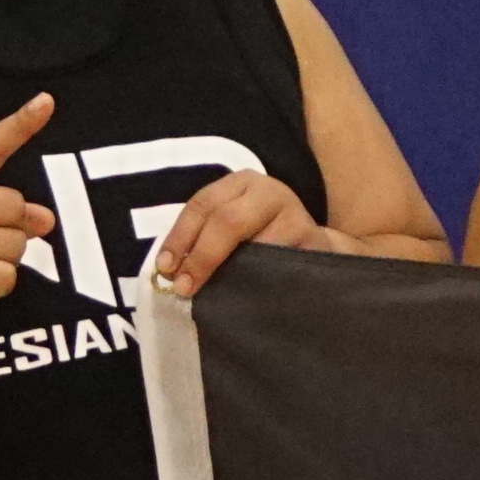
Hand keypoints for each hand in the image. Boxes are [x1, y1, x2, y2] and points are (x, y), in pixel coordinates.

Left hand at [138, 165, 326, 295]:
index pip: (202, 205)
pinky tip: (248, 296)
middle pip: (226, 221)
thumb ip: (204, 238)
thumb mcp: (232, 227)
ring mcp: (295, 215)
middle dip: (201, 256)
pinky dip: (260, 282)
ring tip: (215, 296)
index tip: (165, 268)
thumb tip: (170, 271)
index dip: (180, 237)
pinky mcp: (315, 242)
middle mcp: (268, 191)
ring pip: (255, 246)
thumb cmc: (262, 239)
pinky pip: (280, 265)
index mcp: (240, 183)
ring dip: (231, 274)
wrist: (313, 248)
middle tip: (185, 288)